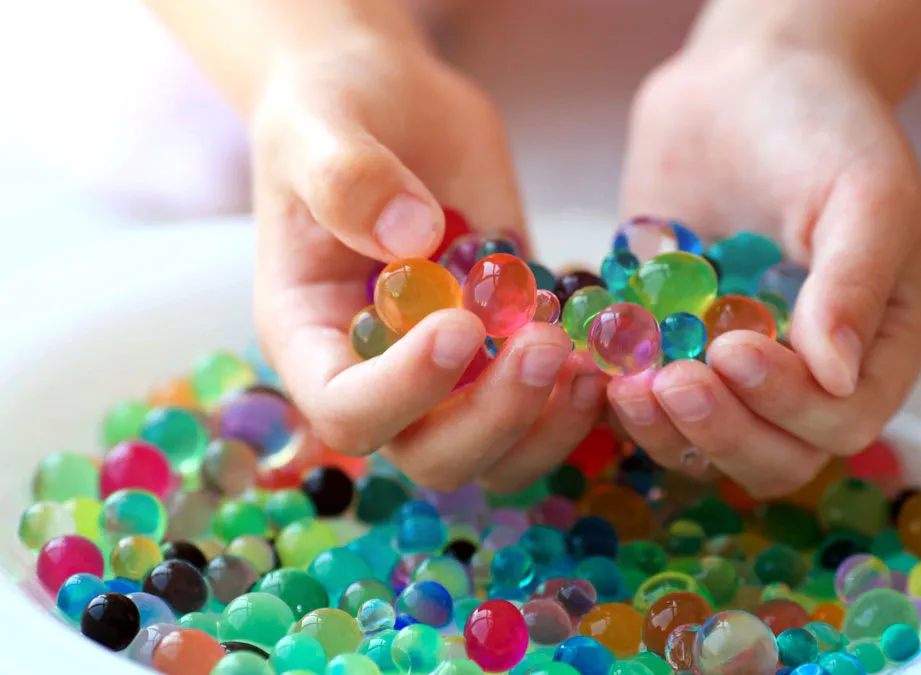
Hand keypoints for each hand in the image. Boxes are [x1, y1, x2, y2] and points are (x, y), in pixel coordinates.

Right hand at [252, 35, 607, 492]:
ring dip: (549, 425)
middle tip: (545, 344)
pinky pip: (548, 409)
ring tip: (586, 359)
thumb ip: (350, 179)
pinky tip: (609, 343)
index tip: (460, 325)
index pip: (347, 411)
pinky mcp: (508, 346)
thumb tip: (411, 241)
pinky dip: (583, 397)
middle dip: (495, 416)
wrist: (392, 100)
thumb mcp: (321, 125)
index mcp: (312, 338)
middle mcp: (380, 373)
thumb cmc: (334, 110)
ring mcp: (452, 371)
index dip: (405, 390)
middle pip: (433, 455)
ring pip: (500, 454)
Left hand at [611, 45, 920, 497]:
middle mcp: (804, 375)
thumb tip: (835, 378)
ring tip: (626, 383)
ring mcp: (731, 369)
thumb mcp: (865, 190)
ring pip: (704, 446)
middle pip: (774, 457)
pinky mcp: (669, 347)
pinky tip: (593, 364)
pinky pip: (645, 404)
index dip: (789, 405)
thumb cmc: (824, 127)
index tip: (736, 349)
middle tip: (672, 382)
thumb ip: (856, 282)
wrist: (745, 78)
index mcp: (872, 349)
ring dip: (663, 430)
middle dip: (722, 432)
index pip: (842, 420)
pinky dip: (617, 400)